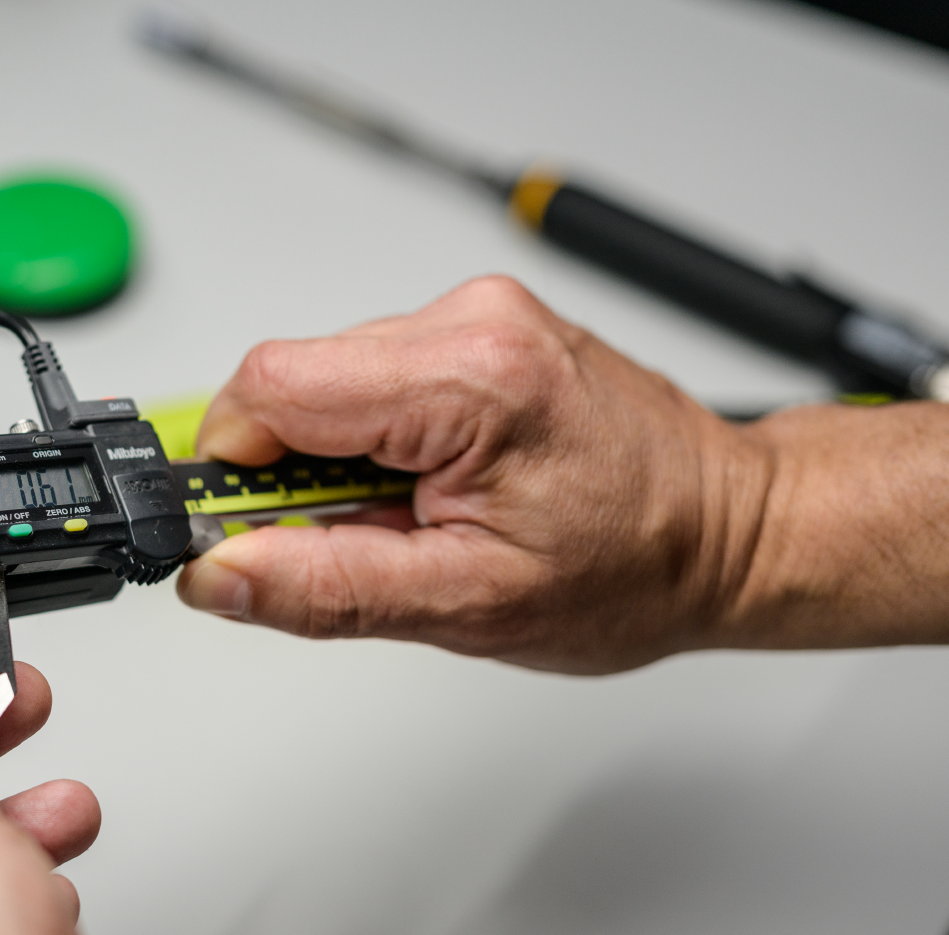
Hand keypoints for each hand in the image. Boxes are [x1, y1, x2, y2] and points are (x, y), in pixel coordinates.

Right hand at [179, 275, 771, 673]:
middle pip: (294, 378)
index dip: (238, 469)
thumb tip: (218, 574)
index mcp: (473, 378)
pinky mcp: (484, 325)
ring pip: (331, 379)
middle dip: (297, 472)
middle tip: (373, 539)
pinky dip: (383, 439)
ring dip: (343, 458)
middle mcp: (474, 319)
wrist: (729, 532)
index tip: (261, 535)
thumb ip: (325, 587)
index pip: (271, 387)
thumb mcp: (468, 607)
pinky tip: (441, 484)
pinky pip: (378, 375)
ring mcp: (481, 313)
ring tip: (423, 516)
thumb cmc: (635, 570)